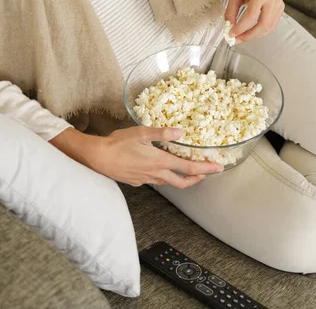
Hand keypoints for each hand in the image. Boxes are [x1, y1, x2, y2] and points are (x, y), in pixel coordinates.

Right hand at [50, 127, 222, 188]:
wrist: (97, 158)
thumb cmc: (118, 144)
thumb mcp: (141, 133)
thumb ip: (162, 133)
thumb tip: (180, 132)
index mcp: (160, 161)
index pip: (189, 168)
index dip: (206, 169)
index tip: (218, 168)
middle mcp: (156, 174)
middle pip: (182, 182)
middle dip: (197, 179)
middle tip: (206, 173)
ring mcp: (146, 180)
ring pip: (169, 183)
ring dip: (181, 179)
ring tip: (187, 171)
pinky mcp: (137, 181)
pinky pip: (155, 181)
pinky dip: (164, 177)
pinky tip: (160, 169)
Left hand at [224, 0, 284, 43]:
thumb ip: (230, 11)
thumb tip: (229, 28)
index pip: (251, 16)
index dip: (241, 28)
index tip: (231, 34)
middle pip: (263, 25)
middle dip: (249, 36)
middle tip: (237, 39)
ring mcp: (279, 4)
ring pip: (269, 27)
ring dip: (255, 35)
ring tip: (242, 37)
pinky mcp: (280, 8)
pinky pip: (272, 25)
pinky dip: (261, 32)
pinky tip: (251, 32)